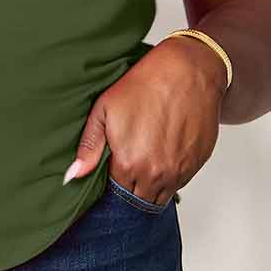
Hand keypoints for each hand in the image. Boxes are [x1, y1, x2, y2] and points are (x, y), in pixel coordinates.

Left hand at [63, 36, 227, 205]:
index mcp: (129, 164)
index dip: (111, 187)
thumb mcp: (104, 110)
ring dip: (151, 187)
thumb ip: (89, 147)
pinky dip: (170, 176)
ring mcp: (180, 170)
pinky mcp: (198, 163)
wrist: (188, 70)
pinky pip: (180, 182)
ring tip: (145, 162)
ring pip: (161, 196)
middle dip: (130, 191)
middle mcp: (156, 174)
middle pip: (139, 200)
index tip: (111, 176)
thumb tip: (73, 175)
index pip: (116, 194)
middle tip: (126, 170)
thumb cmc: (146, 85)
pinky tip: (163, 154)